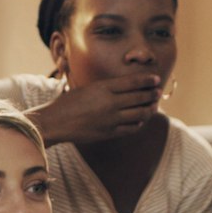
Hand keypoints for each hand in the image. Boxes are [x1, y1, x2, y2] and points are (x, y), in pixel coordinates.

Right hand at [36, 74, 162, 144]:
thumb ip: (105, 88)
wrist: (54, 123)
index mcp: (103, 88)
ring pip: (139, 114)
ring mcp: (110, 119)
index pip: (133, 82)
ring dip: (149, 109)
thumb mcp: (86, 88)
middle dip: (151, 94)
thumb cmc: (66, 103)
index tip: (156, 79)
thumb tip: (125, 88)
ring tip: (153, 106)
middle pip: (139, 97)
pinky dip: (138, 123)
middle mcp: (109, 103)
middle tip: (157, 92)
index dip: (147, 80)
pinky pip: (130, 128)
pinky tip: (140, 120)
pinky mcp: (108, 133)